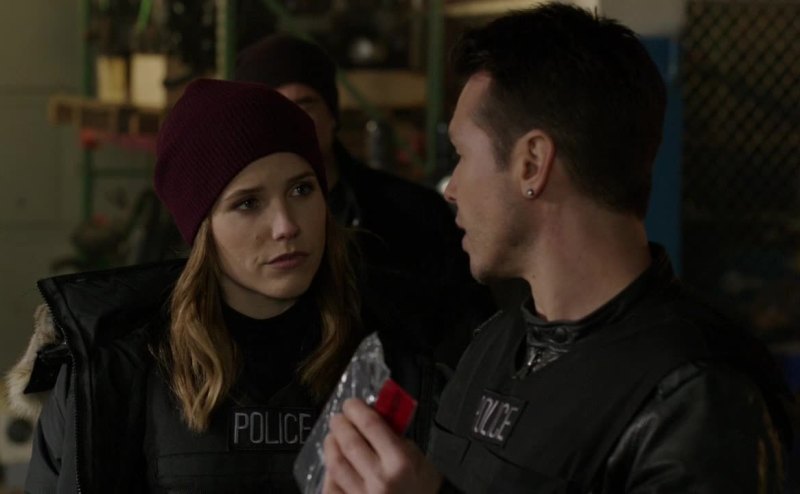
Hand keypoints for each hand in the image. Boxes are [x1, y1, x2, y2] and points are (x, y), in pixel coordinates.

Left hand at [323, 398, 442, 493]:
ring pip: (335, 463)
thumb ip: (392, 435)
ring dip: (331, 445)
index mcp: (399, 462)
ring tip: (334, 438)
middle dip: (340, 424)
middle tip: (339, 419)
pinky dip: (330, 472)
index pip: (370, 424)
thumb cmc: (421, 486)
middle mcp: (380, 480)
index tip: (351, 404)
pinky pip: (331, 486)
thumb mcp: (415, 455)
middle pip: (349, 442)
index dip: (356, 409)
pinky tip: (335, 464)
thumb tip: (370, 414)